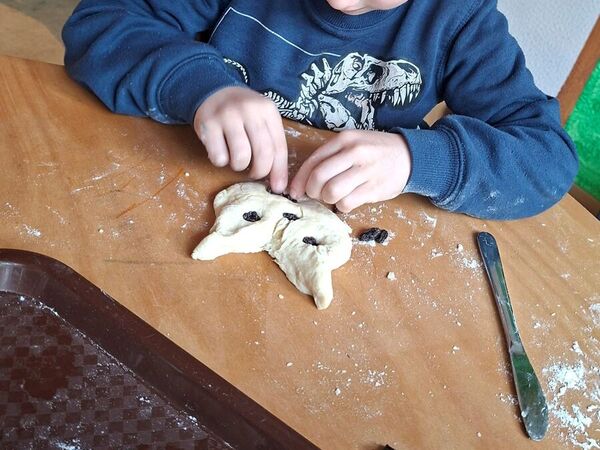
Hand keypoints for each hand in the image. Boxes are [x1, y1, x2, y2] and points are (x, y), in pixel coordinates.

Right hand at [193, 86, 287, 192]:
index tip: (278, 187)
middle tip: (254, 174)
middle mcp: (249, 110)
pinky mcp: (208, 123)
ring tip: (236, 158)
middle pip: (263, 153)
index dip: (279, 171)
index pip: (279, 146)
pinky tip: (221, 151)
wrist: (214, 91)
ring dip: (239, 166)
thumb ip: (271, 145)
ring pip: (241, 157)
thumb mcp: (262, 120)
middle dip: (260, 171)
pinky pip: (219, 157)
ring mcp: (227, 115)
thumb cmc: (242, 113)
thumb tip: (278, 183)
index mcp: (267, 110)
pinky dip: (221, 161)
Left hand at [289, 130, 410, 212]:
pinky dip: (342, 206)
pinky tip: (348, 201)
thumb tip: (304, 180)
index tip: (294, 191)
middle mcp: (355, 152)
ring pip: (332, 192)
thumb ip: (331, 157)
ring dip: (328, 199)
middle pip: (319, 177)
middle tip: (316, 194)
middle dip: (312, 191)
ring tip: (334, 197)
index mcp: (345, 139)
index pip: (313, 161)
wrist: (409, 156)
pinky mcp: (374, 188)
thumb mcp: (353, 144)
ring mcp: (366, 170)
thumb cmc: (375, 152)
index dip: (300, 179)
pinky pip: (347, 203)